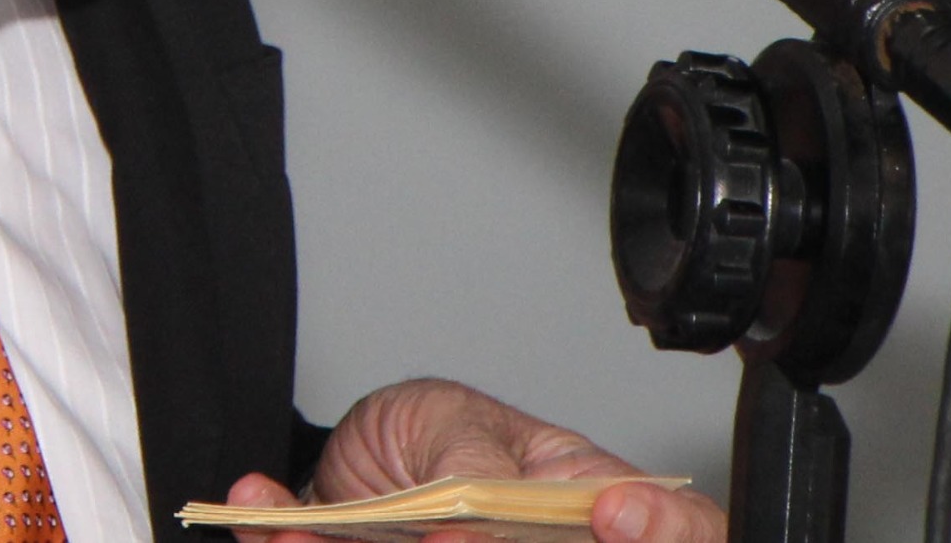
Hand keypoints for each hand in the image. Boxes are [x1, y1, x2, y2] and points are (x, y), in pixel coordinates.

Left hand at [218, 380, 719, 542]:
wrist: (348, 471)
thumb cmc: (428, 432)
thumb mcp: (452, 419)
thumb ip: (474, 462)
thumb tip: (483, 506)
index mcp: (585, 503)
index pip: (681, 526)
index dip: (664, 526)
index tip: (612, 516)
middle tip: (432, 535)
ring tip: (303, 530)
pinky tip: (269, 519)